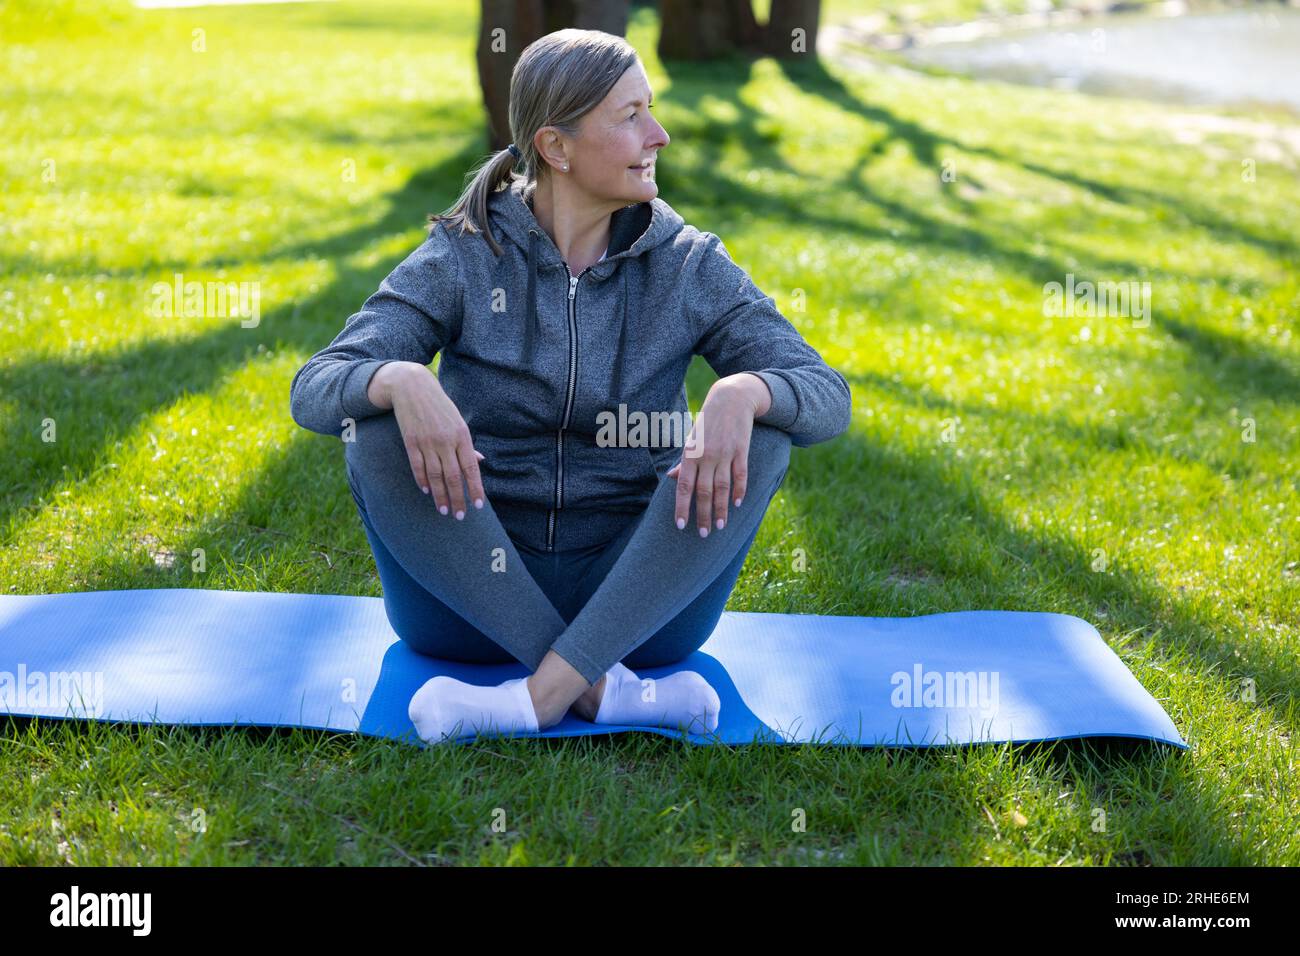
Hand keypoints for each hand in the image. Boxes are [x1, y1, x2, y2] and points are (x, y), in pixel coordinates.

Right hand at [376, 363, 487, 518]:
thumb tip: (479, 463)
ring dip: (440, 496)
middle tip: (460, 516)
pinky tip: (427, 492)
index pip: (471, 468)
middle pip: (454, 477)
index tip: (478, 505)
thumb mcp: (458, 422)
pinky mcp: (411, 441)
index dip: (475, 488)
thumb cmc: (439, 406)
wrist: (412, 387)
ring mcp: (428, 442)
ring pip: (436, 476)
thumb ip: (467, 445)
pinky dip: (423, 480)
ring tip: (444, 510)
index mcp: (462, 436)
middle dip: (457, 499)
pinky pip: (418, 466)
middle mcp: (446, 441)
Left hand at [665, 377, 765, 535]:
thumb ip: (684, 462)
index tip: (681, 526)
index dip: (682, 507)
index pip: (684, 486)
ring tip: (721, 527)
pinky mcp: (741, 450)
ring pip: (722, 488)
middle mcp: (706, 456)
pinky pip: (740, 475)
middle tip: (704, 534)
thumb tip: (673, 480)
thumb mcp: (691, 439)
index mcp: (690, 454)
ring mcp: (725, 453)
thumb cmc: (707, 422)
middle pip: (704, 491)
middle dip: (703, 515)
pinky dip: (740, 490)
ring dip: (722, 509)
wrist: (731, 398)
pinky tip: (738, 504)